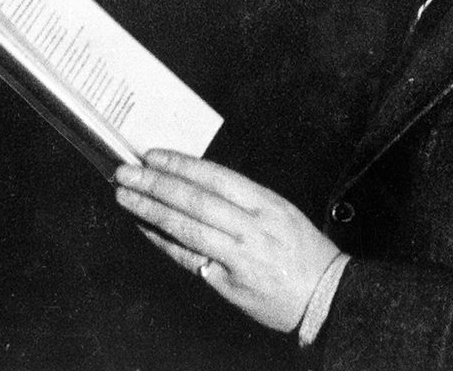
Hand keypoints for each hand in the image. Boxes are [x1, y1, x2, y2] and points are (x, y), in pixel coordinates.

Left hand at [114, 149, 340, 331]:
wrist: (326, 296)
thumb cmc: (303, 251)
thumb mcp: (280, 211)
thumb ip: (241, 199)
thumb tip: (194, 181)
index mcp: (266, 203)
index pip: (215, 176)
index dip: (180, 164)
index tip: (153, 156)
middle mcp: (252, 227)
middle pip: (194, 200)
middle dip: (155, 183)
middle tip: (126, 172)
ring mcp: (239, 256)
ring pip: (186, 227)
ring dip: (151, 210)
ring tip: (126, 197)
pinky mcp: (229, 283)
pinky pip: (189, 258)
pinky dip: (163, 241)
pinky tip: (145, 228)